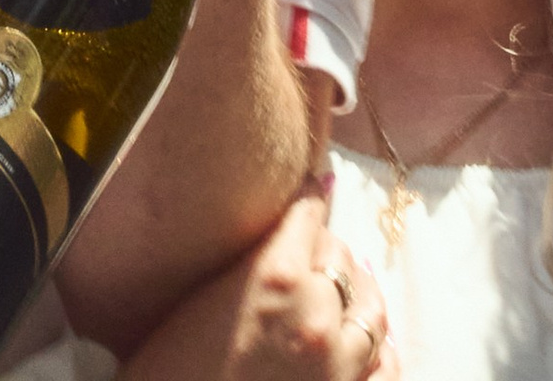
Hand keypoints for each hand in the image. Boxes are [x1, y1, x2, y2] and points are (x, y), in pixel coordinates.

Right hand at [121, 193, 394, 380]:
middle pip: (340, 256)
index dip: (308, 203)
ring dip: (357, 293)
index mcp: (276, 278)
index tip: (312, 190)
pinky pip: (385, 367)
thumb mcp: (197, 307)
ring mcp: (340, 365)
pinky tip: (371, 341)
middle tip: (316, 247)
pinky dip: (379, 349)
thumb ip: (244, 265)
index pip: (309, 216)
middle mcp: (317, 316)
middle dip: (326, 250)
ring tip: (348, 285)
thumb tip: (275, 239)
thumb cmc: (167, 373)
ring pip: (370, 308)